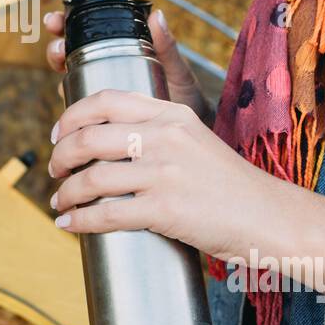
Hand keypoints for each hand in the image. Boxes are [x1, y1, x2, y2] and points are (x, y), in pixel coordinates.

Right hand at [43, 7, 213, 125]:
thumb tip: (157, 15)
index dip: (66, 24)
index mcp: (121, 52)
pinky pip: (76, 111)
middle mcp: (105, 70)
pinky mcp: (98, 120)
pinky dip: (67, 107)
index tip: (55, 21)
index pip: (87, 33)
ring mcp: (99, 94)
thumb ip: (167, 46)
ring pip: (68, 79)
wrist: (189, 138)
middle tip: (57, 48)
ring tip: (60, 65)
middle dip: (56, 47)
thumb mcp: (176, 70)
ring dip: (58, 70)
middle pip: (69, 54)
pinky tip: (66, 103)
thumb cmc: (185, 98)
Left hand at [47, 88, 324, 293]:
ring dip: (65, 192)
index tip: (58, 134)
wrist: (270, 217)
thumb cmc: (230, 185)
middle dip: (61, 155)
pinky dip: (79, 220)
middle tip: (55, 170)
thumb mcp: (196, 139)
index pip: (106, 100)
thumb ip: (159, 131)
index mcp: (172, 114)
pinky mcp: (165, 209)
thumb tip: (111, 138)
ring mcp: (164, 173)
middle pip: (89, 137)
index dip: (72, 116)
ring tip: (60, 201)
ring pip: (91, 177)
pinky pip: (106, 214)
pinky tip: (69, 224)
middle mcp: (165, 137)